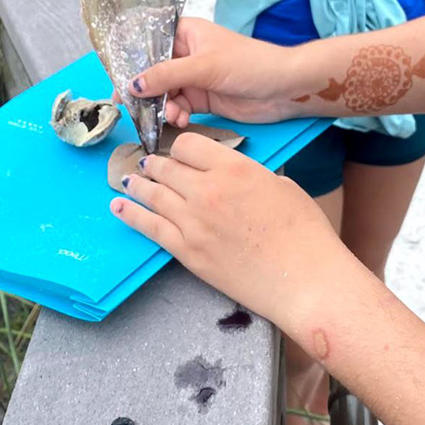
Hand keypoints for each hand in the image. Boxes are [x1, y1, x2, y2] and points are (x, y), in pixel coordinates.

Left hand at [112, 132, 350, 327]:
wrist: (305, 280)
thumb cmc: (304, 232)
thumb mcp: (279, 185)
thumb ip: (247, 174)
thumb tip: (230, 177)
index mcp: (234, 167)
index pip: (189, 144)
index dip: (182, 146)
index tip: (181, 151)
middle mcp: (207, 190)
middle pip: (167, 167)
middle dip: (156, 163)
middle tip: (149, 163)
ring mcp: (194, 223)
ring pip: (153, 194)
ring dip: (138, 183)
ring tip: (129, 178)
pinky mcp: (188, 253)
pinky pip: (149, 227)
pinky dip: (130, 214)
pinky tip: (118, 205)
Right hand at [126, 18, 307, 126]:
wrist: (284, 89)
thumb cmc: (250, 64)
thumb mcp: (205, 67)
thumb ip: (167, 75)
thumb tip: (133, 84)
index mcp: (186, 32)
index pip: (149, 40)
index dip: (132, 58)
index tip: (119, 79)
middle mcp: (186, 52)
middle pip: (152, 70)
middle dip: (144, 90)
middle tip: (132, 108)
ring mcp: (194, 76)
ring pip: (163, 92)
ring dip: (162, 106)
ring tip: (172, 116)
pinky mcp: (202, 97)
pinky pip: (177, 107)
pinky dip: (175, 115)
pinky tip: (181, 121)